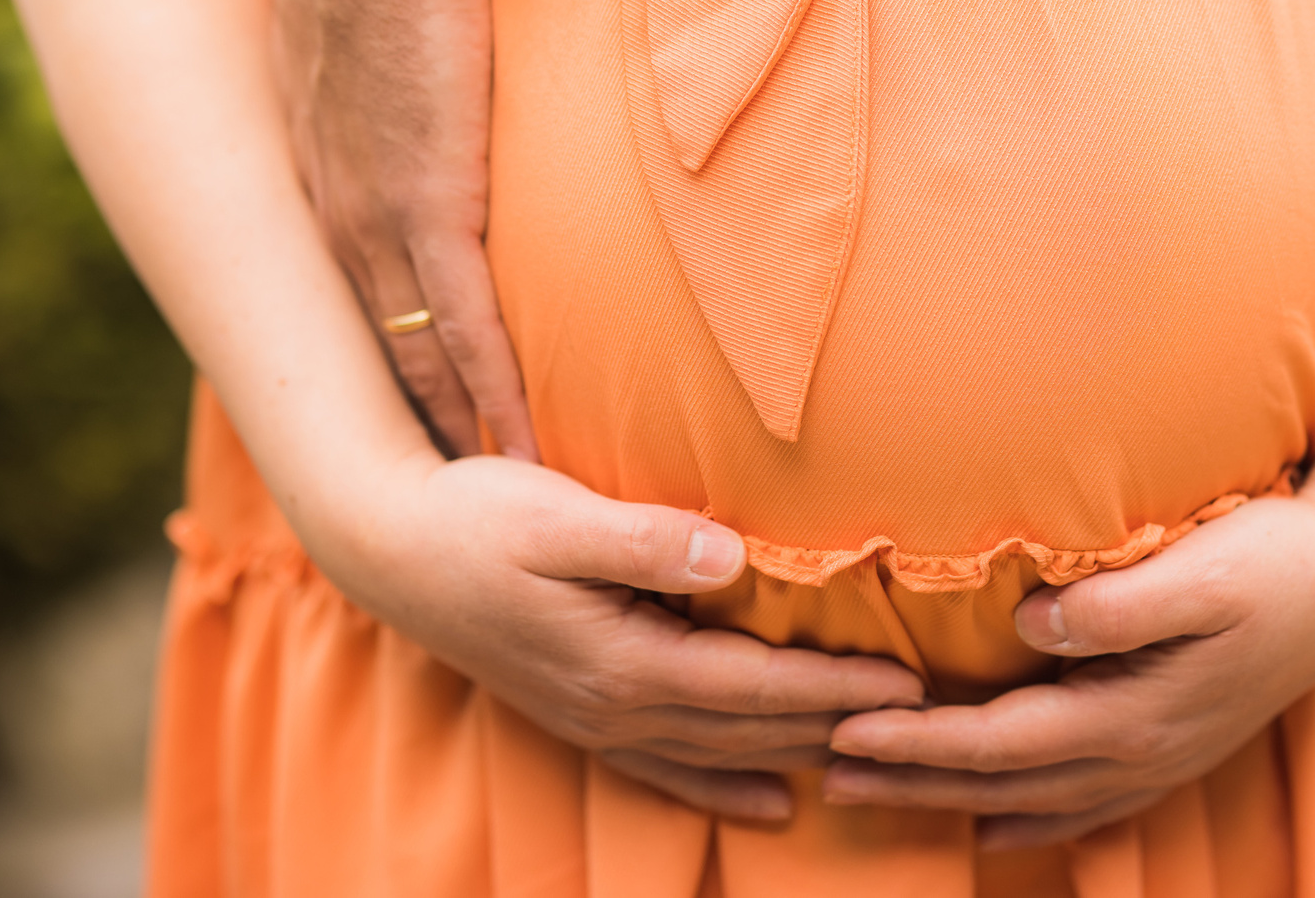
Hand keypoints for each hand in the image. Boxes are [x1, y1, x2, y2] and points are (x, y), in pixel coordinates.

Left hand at [273, 0, 532, 457]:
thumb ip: (417, 41)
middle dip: (410, 419)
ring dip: (457, 430)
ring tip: (498, 501)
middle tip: (446, 495)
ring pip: (416, 359)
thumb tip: (459, 26)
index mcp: (326, 163)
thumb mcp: (382, 7)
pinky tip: (525, 451)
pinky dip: (496, 398)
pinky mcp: (432, 208)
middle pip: (376, 345)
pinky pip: (464, 333)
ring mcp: (378, 216)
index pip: (358, 288)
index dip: (388, 352)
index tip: (418, 405)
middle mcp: (337, 208)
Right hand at [309, 448, 926, 819]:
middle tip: (927, 724)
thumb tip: (729, 554)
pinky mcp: (580, 717)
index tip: (911, 684)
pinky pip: (668, 771)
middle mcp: (617, 709)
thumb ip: (643, 538)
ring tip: (877, 760)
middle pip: (751, 731)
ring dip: (797, 756)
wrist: (387, 548)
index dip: (835, 688)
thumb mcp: (555, 513)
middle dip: (838, 728)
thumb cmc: (475, 517)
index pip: (755, 686)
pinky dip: (726, 790)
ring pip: (720, 755)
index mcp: (624, 662)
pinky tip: (770, 803)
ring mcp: (597, 722)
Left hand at [821, 482, 1314, 848]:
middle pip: (1001, 783)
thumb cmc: (1274, 558)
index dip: (917, 745)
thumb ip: (1118, 603)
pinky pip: (1084, 805)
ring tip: (879, 795)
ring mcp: (1159, 759)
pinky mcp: (1175, 746)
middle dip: (912, 783)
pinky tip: (997, 825)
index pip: (997, 742)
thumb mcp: (1200, 568)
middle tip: (825, 775)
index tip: (843, 733)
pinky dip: (1029, 819)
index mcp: (1132, 713)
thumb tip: (1035, 620)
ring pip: (1034, 800)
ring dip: (952, 801)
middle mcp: (1139, 752)